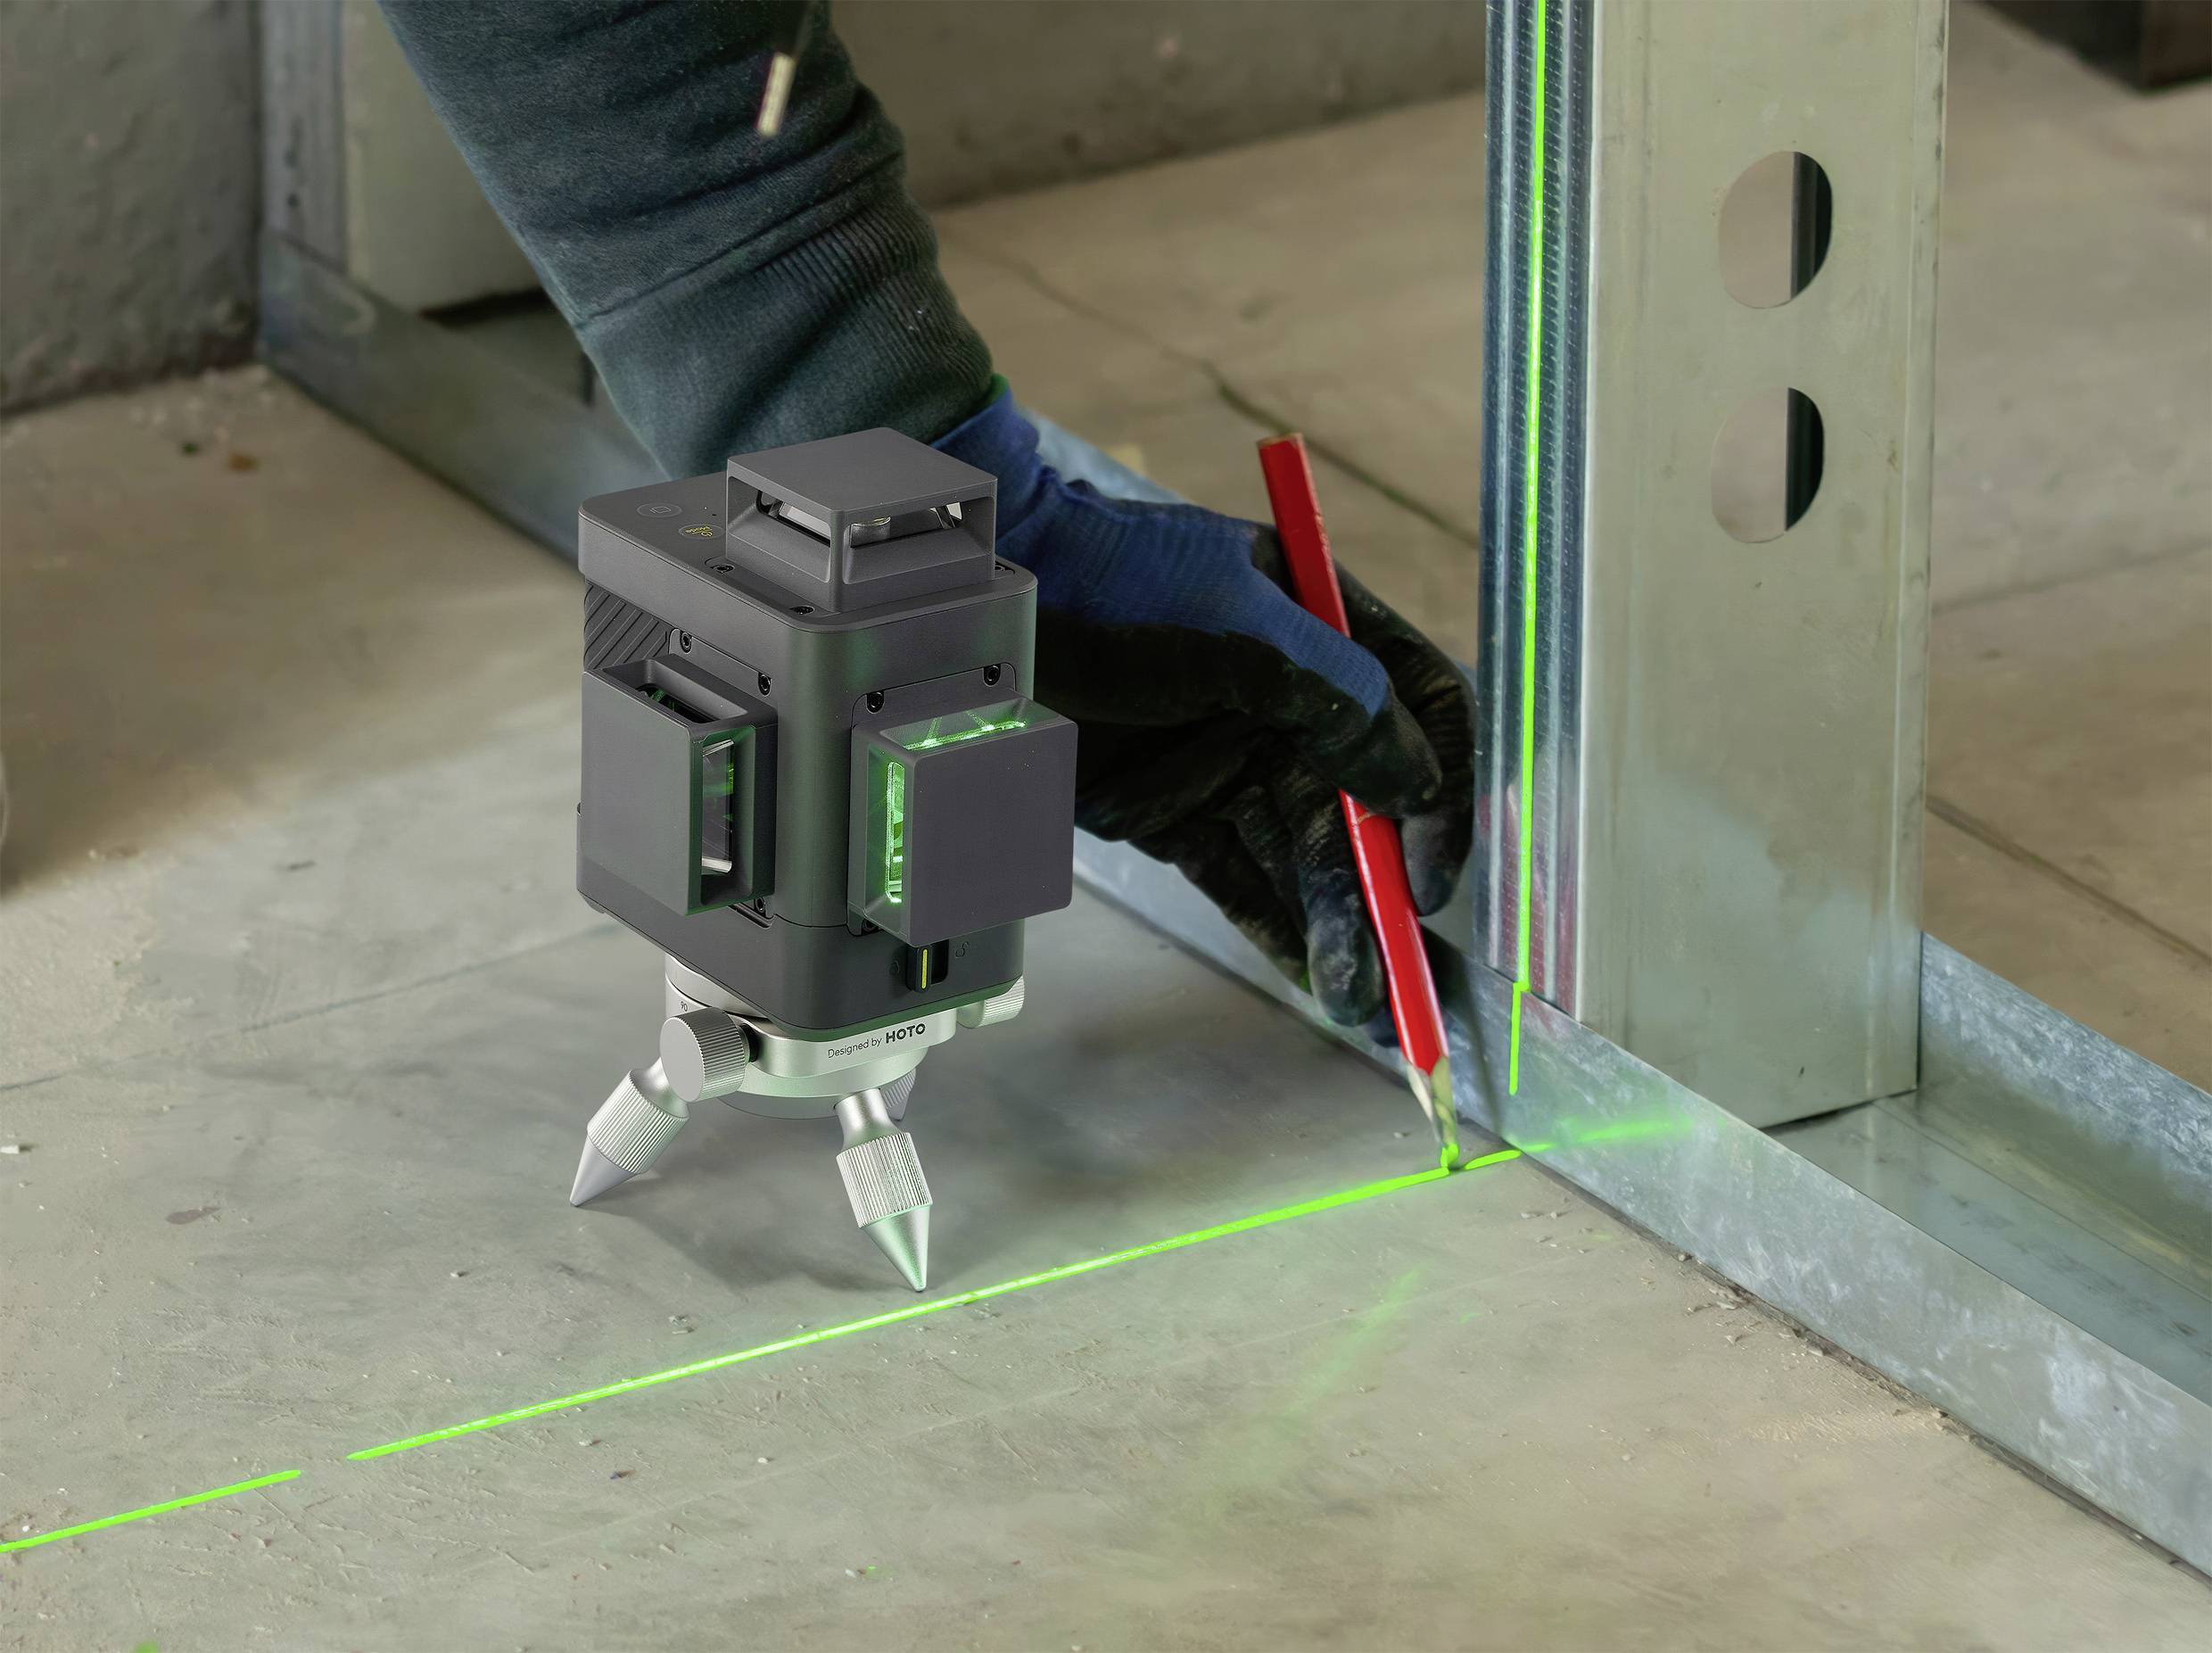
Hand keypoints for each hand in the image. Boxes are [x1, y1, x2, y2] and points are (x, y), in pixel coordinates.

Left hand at [937, 390, 1474, 1026]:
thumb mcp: (1242, 630)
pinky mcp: (1177, 813)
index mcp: (1328, 631)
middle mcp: (1293, 703)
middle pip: (1365, 805)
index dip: (1441, 793)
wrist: (996, 605)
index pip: (1422, 709)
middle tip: (1397, 972)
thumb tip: (1417, 786)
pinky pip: (1240, 878)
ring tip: (1353, 996)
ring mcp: (1233, 760)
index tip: (1434, 871)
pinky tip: (1311, 976)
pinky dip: (1275, 927)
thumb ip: (1339, 703)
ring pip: (1303, 854)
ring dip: (1335, 925)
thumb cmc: (1120, 587)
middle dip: (1382, 889)